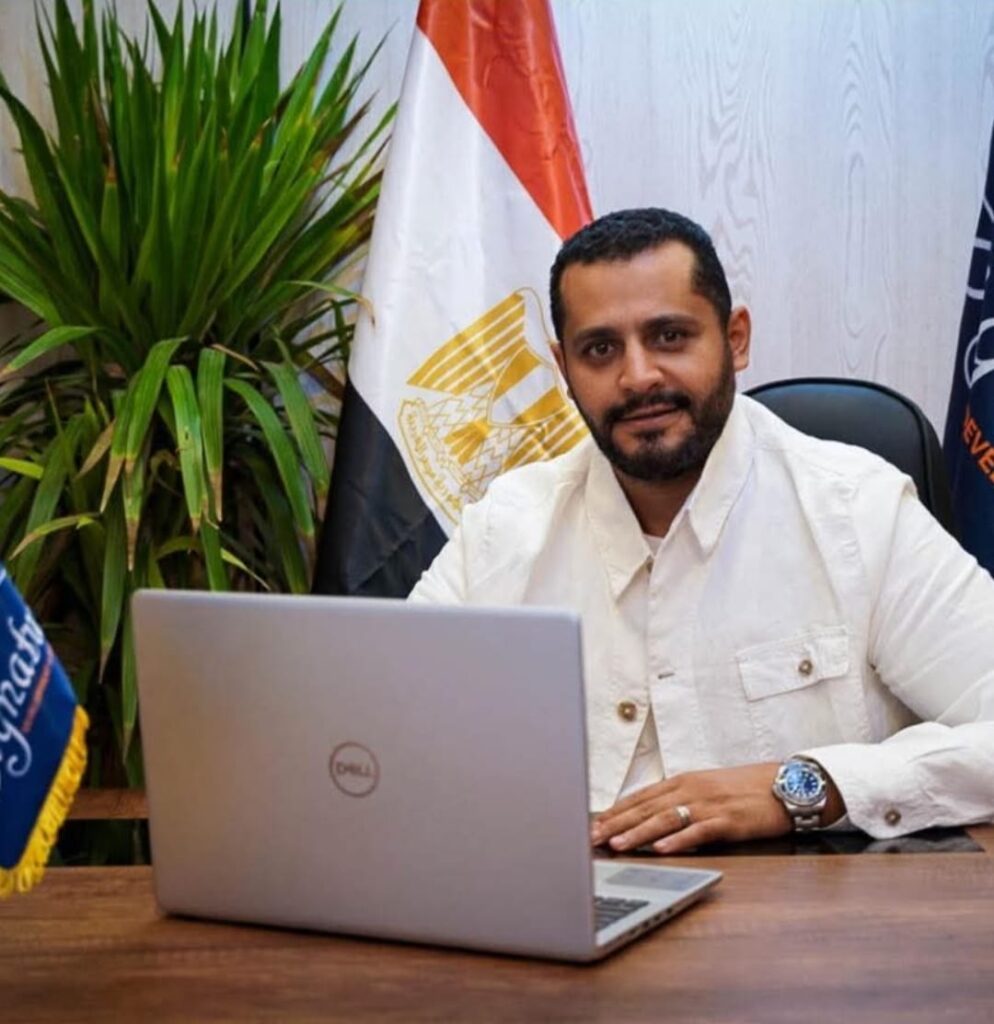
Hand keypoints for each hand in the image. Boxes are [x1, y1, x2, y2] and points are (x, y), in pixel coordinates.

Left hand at [590, 762, 841, 854]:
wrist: (786, 783)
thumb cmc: (743, 789)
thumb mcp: (705, 788)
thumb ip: (677, 799)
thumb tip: (646, 815)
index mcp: (682, 780)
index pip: (640, 796)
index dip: (614, 811)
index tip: (592, 824)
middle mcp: (691, 789)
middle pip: (646, 807)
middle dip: (615, 824)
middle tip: (590, 838)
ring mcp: (709, 804)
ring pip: (665, 819)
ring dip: (638, 833)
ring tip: (617, 845)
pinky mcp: (729, 821)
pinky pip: (699, 831)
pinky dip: (678, 840)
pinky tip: (661, 849)